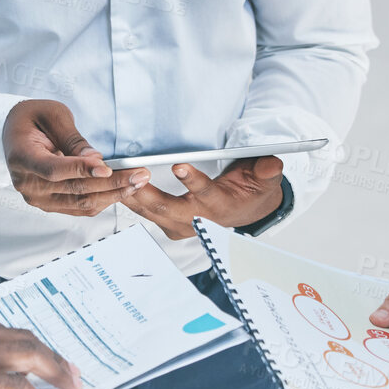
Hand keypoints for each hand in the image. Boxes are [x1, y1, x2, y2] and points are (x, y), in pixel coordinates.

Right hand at [4, 99, 148, 215]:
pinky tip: (122, 189)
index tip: (107, 167)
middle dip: (111, 182)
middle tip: (138, 174)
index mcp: (22, 157)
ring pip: (81, 204)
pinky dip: (103, 199)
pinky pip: (80, 208)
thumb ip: (73, 139)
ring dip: (113, 194)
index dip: (81, 170)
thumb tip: (95, 160)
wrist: (15, 133)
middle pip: (74, 190)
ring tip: (137, 181)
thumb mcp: (53, 115)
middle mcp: (27, 183)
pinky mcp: (50, 204)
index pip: (53, 170)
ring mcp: (38, 198)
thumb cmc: (31, 119)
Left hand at [121, 156, 284, 239]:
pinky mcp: (168, 223)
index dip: (194, 182)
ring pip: (153, 213)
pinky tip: (116, 186)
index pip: (207, 195)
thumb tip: (272, 163)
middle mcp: (199, 219)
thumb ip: (267, 171)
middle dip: (149, 194)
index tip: (180, 166)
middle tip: (134, 177)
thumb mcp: (264, 179)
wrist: (244, 210)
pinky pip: (146, 213)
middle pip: (169, 209)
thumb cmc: (250, 190)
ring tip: (119, 180)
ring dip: (135, 198)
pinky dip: (131, 201)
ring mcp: (181, 224)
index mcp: (221, 206)